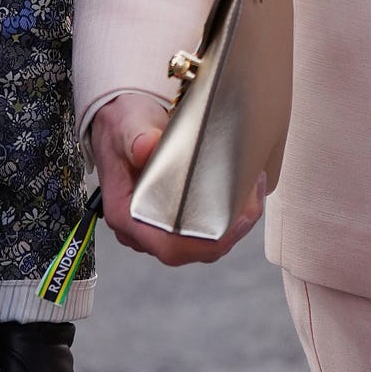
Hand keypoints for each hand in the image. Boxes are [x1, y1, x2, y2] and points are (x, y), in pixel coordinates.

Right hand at [90, 91, 264, 266]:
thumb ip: (136, 136)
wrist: (118, 121)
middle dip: (228, 232)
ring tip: (251, 194)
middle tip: (252, 200)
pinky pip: (198, 229)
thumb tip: (146, 148)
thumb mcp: (127, 123)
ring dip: (229, 225)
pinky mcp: (167, 217)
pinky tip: (239, 194)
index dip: (207, 243)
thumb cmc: (122, 124)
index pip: (170, 247)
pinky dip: (222, 216)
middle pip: (190, 250)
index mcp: (127, 214)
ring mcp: (153, 226)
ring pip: (198, 243)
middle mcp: (139, 228)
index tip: (237, 220)